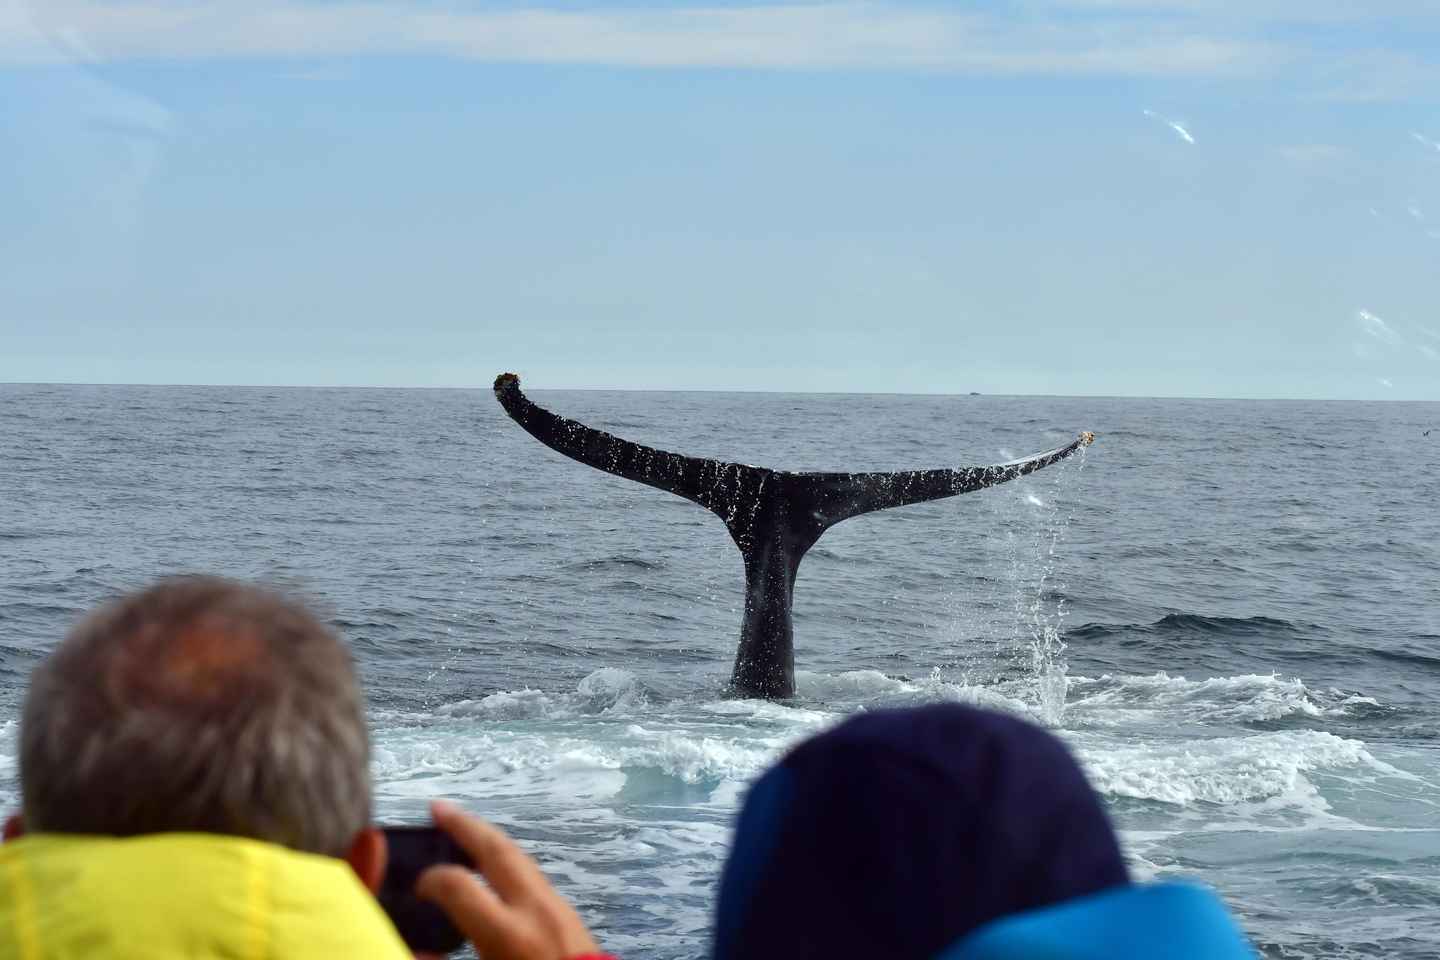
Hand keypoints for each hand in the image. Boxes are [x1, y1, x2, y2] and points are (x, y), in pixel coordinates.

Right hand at [416, 800, 600, 959]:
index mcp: (509, 933)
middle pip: (497, 850)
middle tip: (438, 806)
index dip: (432, 880)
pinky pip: (531, 874)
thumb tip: (417, 950)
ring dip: (488, 838)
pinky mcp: (568, 913)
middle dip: (466, 825)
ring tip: (462, 827)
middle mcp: (534, 909)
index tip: (417, 886)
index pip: (459, 886)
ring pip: (520, 857)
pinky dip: (506, 860)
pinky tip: (494, 864)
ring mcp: (556, 907)